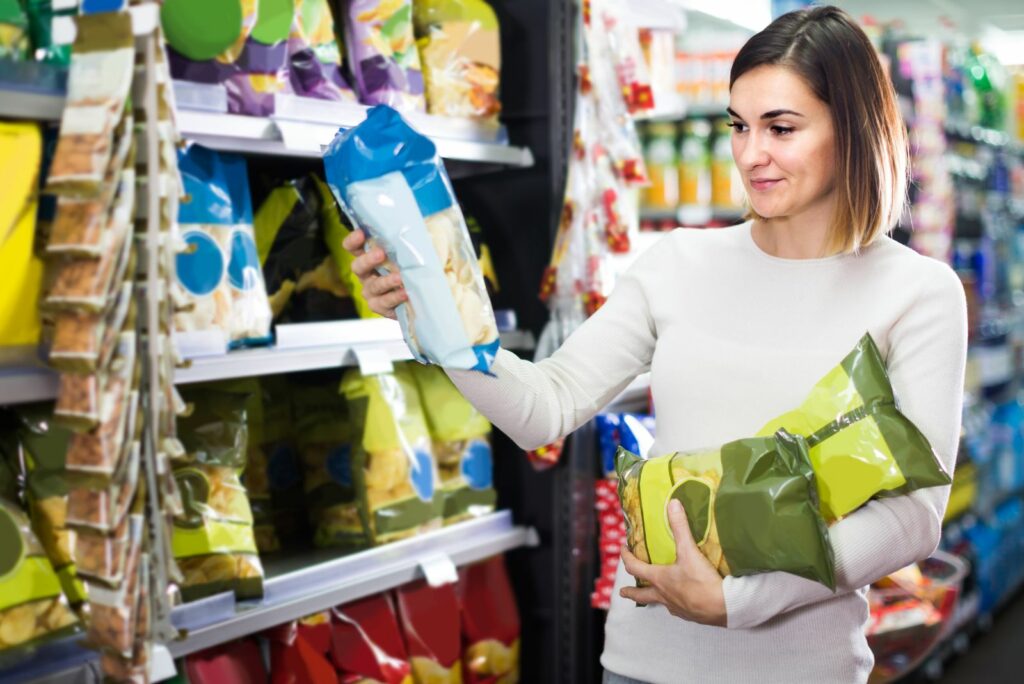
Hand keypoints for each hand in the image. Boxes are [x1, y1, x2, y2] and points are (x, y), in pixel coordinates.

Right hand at [342, 229, 406, 319]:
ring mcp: (372, 292)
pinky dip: (395, 297)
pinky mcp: (381, 307)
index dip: (353, 240)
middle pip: (358, 266)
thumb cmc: (415, 267)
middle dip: (368, 260)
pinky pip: (384, 303)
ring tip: (399, 277)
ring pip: (373, 286)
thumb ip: (410, 242)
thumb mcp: (413, 251)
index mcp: (369, 257)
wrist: (424, 294)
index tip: (361, 233)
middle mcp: (366, 275)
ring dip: (386, 281)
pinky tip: (405, 293)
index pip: (353, 247)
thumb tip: (415, 230)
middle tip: (381, 254)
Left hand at [620, 499, 727, 627]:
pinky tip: (680, 601)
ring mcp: (676, 607)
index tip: (623, 550)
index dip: (626, 558)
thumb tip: (672, 504)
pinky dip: (673, 604)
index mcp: (659, 579)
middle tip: (623, 592)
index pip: (635, 568)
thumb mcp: (690, 551)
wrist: (724, 606)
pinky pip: (676, 609)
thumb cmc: (702, 580)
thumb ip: (680, 527)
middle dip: (631, 592)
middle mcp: (664, 595)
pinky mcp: (690, 615)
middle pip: (641, 595)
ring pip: (659, 603)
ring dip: (653, 598)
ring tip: (652, 596)